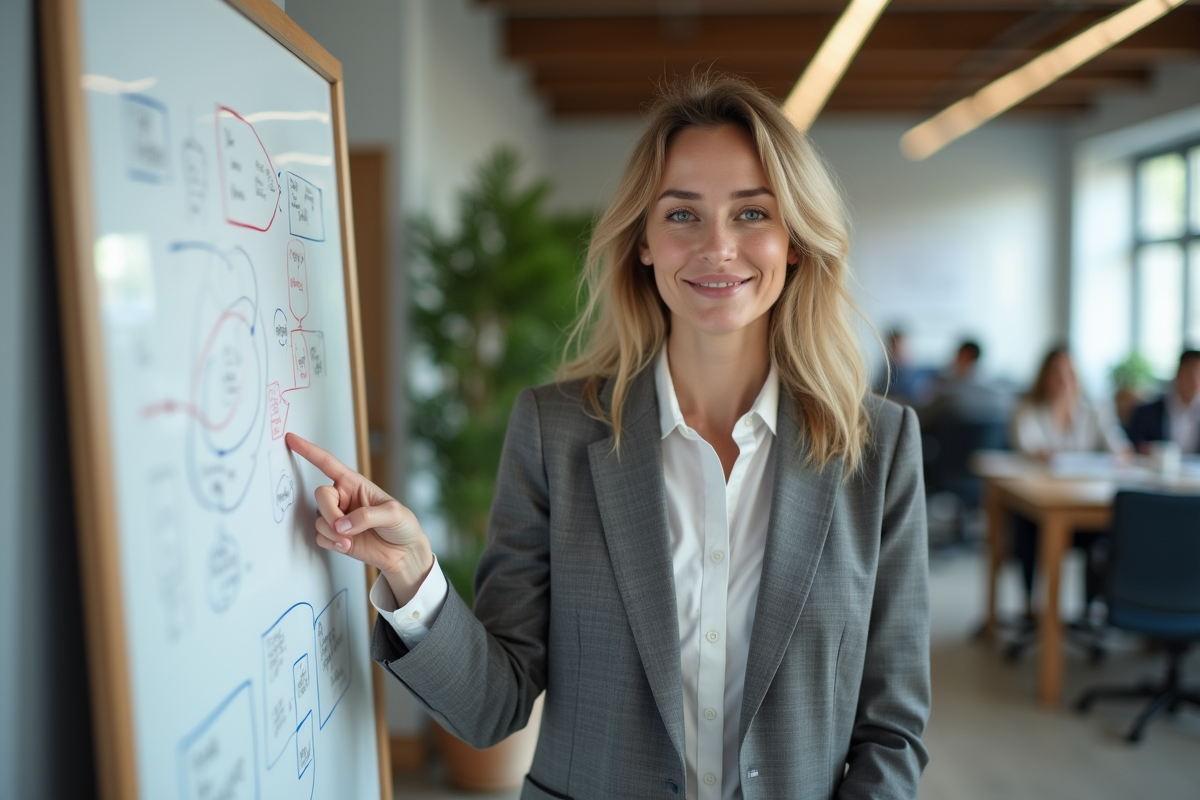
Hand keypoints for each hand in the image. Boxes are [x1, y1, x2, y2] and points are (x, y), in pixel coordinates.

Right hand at [286, 433, 432, 603]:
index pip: (328, 463)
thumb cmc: (402, 526)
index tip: (292, 439)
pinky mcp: (335, 537)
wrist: (404, 552)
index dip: (309, 451)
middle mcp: (343, 498)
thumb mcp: (393, 513)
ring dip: (333, 532)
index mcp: (355, 483)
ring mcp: (338, 518)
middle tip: (343, 528)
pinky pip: (321, 537)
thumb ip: (366, 516)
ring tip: (351, 539)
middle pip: (321, 495)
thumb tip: (341, 525)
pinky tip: (347, 545)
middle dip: (330, 513)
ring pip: (319, 520)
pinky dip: (332, 543)